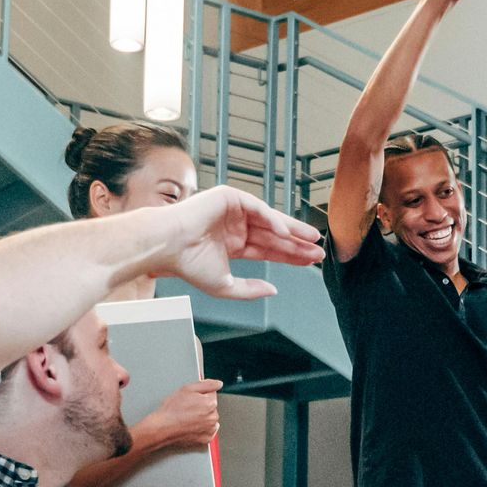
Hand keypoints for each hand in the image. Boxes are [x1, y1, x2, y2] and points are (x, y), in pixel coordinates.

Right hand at [140, 379, 220, 449]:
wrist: (162, 427)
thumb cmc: (171, 410)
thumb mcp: (187, 389)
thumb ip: (207, 384)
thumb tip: (218, 384)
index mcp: (211, 403)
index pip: (212, 395)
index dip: (200, 395)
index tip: (191, 399)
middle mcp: (213, 417)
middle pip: (211, 407)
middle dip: (202, 406)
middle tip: (187, 408)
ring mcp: (209, 429)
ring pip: (209, 419)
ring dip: (202, 418)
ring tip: (187, 417)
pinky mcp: (205, 439)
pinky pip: (207, 431)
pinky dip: (201, 429)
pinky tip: (191, 426)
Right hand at [166, 186, 323, 299]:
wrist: (167, 247)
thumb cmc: (187, 265)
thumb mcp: (225, 285)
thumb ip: (250, 289)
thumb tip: (273, 289)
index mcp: (233, 244)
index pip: (268, 249)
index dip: (290, 255)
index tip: (310, 261)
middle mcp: (236, 226)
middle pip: (274, 235)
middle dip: (297, 243)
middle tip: (319, 251)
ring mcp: (233, 210)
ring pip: (270, 220)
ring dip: (292, 230)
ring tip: (312, 239)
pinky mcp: (229, 196)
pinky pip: (258, 208)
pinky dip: (273, 220)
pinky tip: (286, 233)